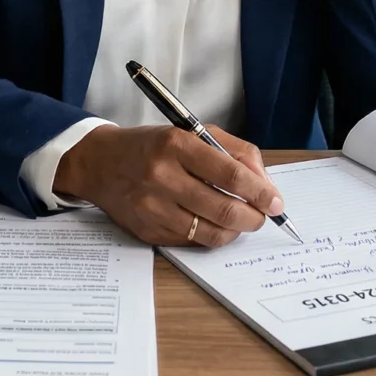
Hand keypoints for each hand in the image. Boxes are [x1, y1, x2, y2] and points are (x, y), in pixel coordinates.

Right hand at [52, 124, 285, 246]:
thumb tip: (263, 183)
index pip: (230, 175)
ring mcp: (153, 209)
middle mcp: (162, 177)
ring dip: (236, 231)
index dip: (260, 192)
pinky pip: (193, 242)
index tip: (276, 202)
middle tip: (262, 215)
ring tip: (241, 220)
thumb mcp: (191, 133)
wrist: (99, 163)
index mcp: (176, 145)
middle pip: (224, 210)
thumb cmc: (152, 146)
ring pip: (212, 233)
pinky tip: (214, 224)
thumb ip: (233, 152)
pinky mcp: (148, 232)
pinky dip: (212, 236)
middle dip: (254, 217)